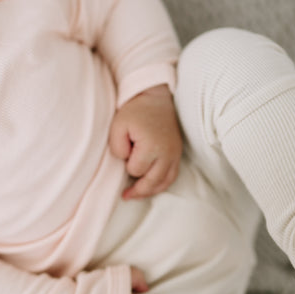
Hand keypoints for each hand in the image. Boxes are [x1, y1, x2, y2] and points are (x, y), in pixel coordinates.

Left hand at [109, 84, 182, 199]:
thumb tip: (125, 162)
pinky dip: (162, 184)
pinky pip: (172, 175)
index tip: (125, 154)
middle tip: (125, 196)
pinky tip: (150, 186)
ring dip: (150, 190)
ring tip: (136, 194)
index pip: (136, 170)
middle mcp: (167, 153)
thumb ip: (117, 147)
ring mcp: (175, 153)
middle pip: (153, 182)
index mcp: (152, 146)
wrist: (154, 97)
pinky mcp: (178, 153)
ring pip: (165, 182)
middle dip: (138, 190)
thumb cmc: (134, 111)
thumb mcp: (117, 126)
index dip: (126, 167)